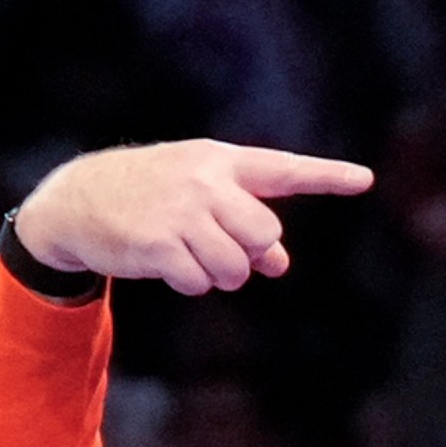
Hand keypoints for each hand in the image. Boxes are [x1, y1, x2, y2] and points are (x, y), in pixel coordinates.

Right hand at [14, 140, 374, 294]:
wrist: (79, 199)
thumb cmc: (152, 197)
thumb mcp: (200, 197)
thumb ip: (245, 224)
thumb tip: (280, 264)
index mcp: (221, 162)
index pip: (283, 170)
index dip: (327, 177)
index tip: (365, 179)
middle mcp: (205, 181)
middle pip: (264, 235)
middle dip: (249, 255)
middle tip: (220, 250)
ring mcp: (181, 210)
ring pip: (235, 268)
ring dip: (220, 276)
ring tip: (192, 258)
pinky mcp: (158, 242)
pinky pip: (199, 282)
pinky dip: (191, 284)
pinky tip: (168, 265)